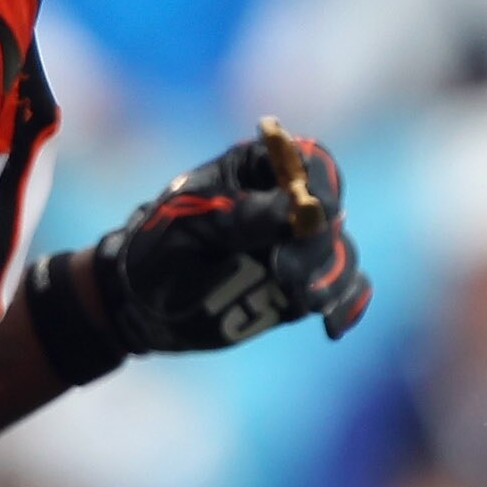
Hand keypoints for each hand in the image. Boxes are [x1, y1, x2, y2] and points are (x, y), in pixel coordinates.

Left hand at [96, 121, 368, 351]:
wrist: (140, 304)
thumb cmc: (158, 247)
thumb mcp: (192, 222)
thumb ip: (246, 213)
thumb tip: (302, 207)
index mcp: (258, 170)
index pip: (310, 162)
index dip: (320, 184)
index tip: (315, 212)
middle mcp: (288, 205)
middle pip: (331, 213)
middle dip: (315, 244)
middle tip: (283, 271)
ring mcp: (298, 248)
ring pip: (339, 254)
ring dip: (329, 277)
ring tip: (298, 298)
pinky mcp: (302, 288)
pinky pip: (342, 290)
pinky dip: (346, 304)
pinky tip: (332, 325)